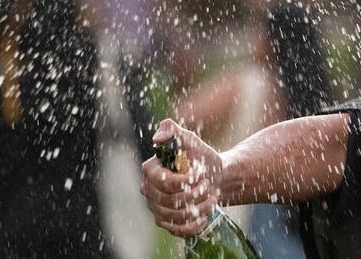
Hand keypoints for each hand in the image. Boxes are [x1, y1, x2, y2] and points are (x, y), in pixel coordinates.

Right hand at [140, 119, 223, 236]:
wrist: (213, 177)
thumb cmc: (200, 157)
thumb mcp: (189, 139)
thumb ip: (171, 130)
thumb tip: (157, 139)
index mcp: (149, 170)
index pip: (164, 182)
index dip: (185, 181)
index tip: (199, 174)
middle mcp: (148, 191)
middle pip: (170, 201)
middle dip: (195, 193)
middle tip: (207, 184)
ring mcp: (155, 208)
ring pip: (176, 216)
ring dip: (199, 208)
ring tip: (211, 197)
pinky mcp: (166, 222)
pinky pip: (178, 230)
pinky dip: (194, 225)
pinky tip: (204, 216)